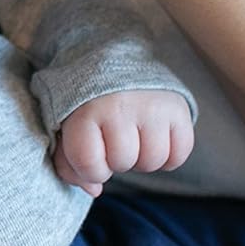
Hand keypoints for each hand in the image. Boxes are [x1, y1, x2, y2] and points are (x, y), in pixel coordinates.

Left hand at [56, 89, 195, 196]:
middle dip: (116, 159)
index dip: (91, 168)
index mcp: (86, 110)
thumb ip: (69, 162)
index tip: (91, 152)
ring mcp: (152, 106)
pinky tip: (154, 137)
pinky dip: (169, 154)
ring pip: (153, 161)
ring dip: (143, 157)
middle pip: (123, 163)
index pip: (90, 165)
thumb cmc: (86, 100)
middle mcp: (121, 106)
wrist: (114, 55)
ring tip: (134, 136)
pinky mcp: (178, 108)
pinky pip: (180, 153)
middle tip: (113, 137)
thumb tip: (94, 190)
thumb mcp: (65, 125)